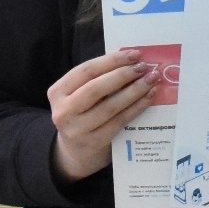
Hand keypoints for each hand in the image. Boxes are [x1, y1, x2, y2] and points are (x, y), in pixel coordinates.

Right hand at [48, 49, 157, 182]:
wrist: (74, 153)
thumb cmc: (81, 116)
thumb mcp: (78, 96)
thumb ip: (96, 80)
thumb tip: (130, 61)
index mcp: (57, 92)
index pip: (85, 70)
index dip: (111, 60)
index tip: (134, 54)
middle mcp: (64, 111)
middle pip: (96, 87)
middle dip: (123, 74)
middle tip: (144, 67)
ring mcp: (78, 129)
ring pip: (110, 105)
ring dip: (134, 90)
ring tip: (151, 80)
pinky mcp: (95, 142)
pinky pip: (120, 120)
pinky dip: (137, 107)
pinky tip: (148, 97)